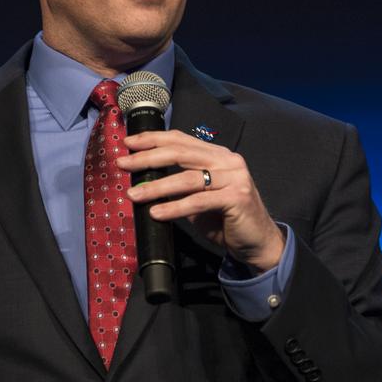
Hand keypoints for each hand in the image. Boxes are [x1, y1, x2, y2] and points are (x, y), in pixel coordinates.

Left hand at [117, 132, 284, 271]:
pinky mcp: (237, 198)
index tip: (128, 143)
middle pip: (180, 153)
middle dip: (147, 157)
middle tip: (123, 164)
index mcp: (217, 154)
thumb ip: (179, 183)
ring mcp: (234, 177)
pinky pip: (198, 201)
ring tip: (134, 195)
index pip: (180, 140)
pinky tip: (156, 213)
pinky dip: (174, 207)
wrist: (257, 243)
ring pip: (187, 178)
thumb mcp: (199, 195)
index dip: (153, 139)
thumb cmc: (225, 219)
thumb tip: (143, 179)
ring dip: (156, 187)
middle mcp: (227, 160)